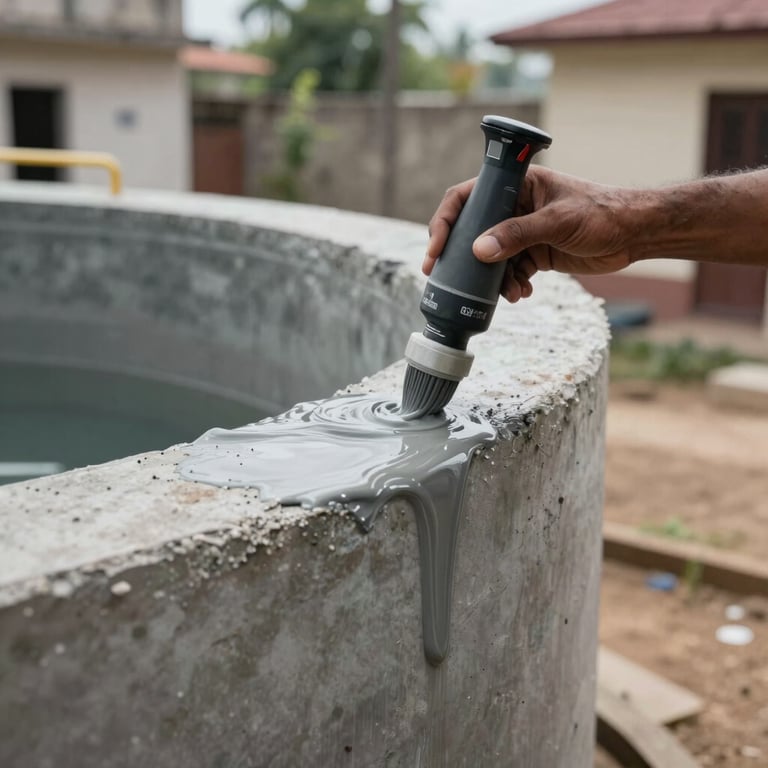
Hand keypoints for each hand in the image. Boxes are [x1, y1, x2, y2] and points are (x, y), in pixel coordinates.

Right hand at [423, 166, 639, 301]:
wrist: (634, 235)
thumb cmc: (603, 214)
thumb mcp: (557, 222)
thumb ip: (518, 235)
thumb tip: (478, 252)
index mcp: (516, 185)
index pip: (468, 197)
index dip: (447, 221)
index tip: (436, 248)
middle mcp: (514, 206)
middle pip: (473, 230)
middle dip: (459, 256)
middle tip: (440, 276)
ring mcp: (523, 232)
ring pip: (491, 257)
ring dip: (492, 278)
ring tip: (506, 292)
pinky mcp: (534, 254)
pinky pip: (510, 271)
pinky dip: (511, 285)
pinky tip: (522, 293)